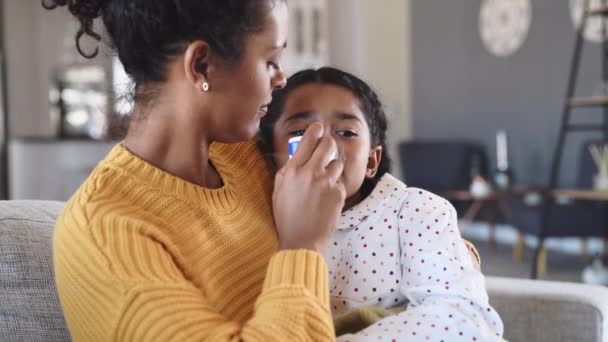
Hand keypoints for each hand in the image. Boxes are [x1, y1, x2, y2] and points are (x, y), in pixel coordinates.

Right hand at [272, 123, 345, 252]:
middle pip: (328, 144)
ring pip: (337, 162)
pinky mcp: (338, 193)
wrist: (301, 240)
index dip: (315, 131)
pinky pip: (340, 181)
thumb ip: (288, 170)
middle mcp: (310, 172)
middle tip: (327, 149)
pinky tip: (327, 198)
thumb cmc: (287, 217)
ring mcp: (326, 182)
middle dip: (328, 144)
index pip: (307, 140)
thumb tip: (296, 154)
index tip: (318, 128)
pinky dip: (335, 187)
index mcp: (292, 170)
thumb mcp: (279, 190)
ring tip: (325, 181)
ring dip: (333, 168)